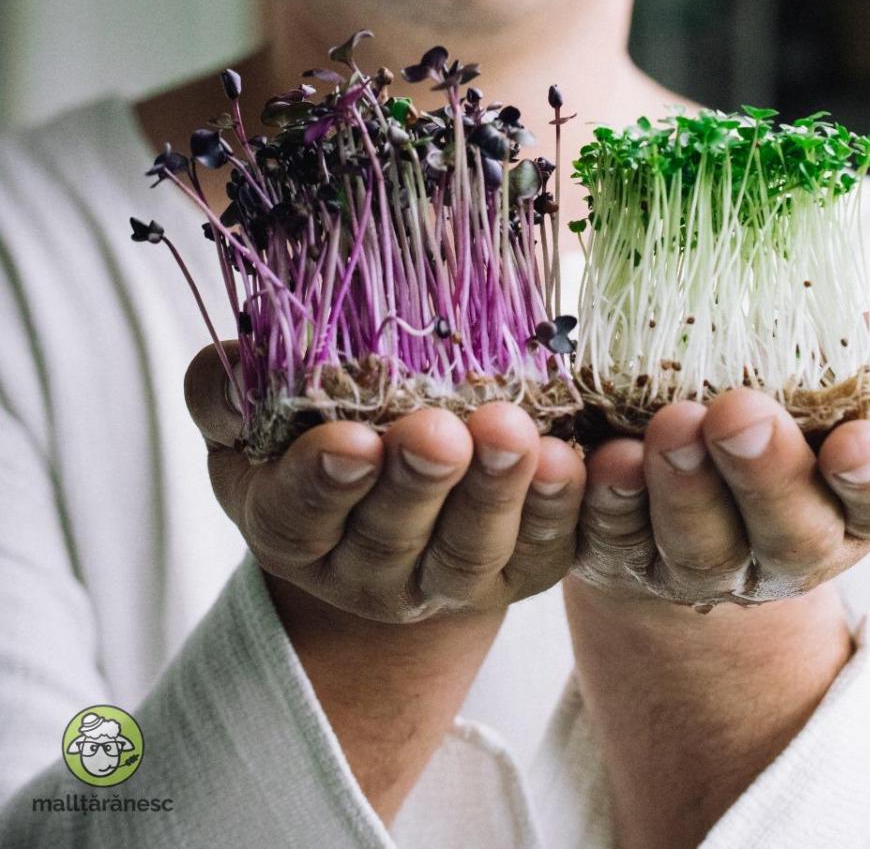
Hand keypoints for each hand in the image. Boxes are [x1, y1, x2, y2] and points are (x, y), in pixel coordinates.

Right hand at [184, 346, 585, 622]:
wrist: (384, 511)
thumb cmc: (305, 441)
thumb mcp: (248, 421)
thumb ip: (224, 392)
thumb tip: (234, 368)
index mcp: (293, 529)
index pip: (299, 515)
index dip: (324, 481)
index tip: (353, 439)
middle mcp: (368, 569)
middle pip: (394, 536)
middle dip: (419, 482)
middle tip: (440, 432)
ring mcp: (446, 577)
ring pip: (471, 547)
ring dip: (496, 491)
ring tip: (514, 431)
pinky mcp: (519, 569)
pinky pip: (544, 547)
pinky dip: (560, 507)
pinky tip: (569, 459)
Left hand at [573, 313, 869, 606]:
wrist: (694, 480)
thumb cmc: (790, 422)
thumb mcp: (848, 392)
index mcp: (854, 504)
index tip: (854, 443)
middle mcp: (788, 550)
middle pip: (789, 533)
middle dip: (764, 473)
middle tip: (739, 414)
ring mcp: (705, 565)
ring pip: (697, 543)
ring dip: (683, 487)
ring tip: (671, 426)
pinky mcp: (626, 560)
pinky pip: (612, 537)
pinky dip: (606, 499)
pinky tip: (601, 458)